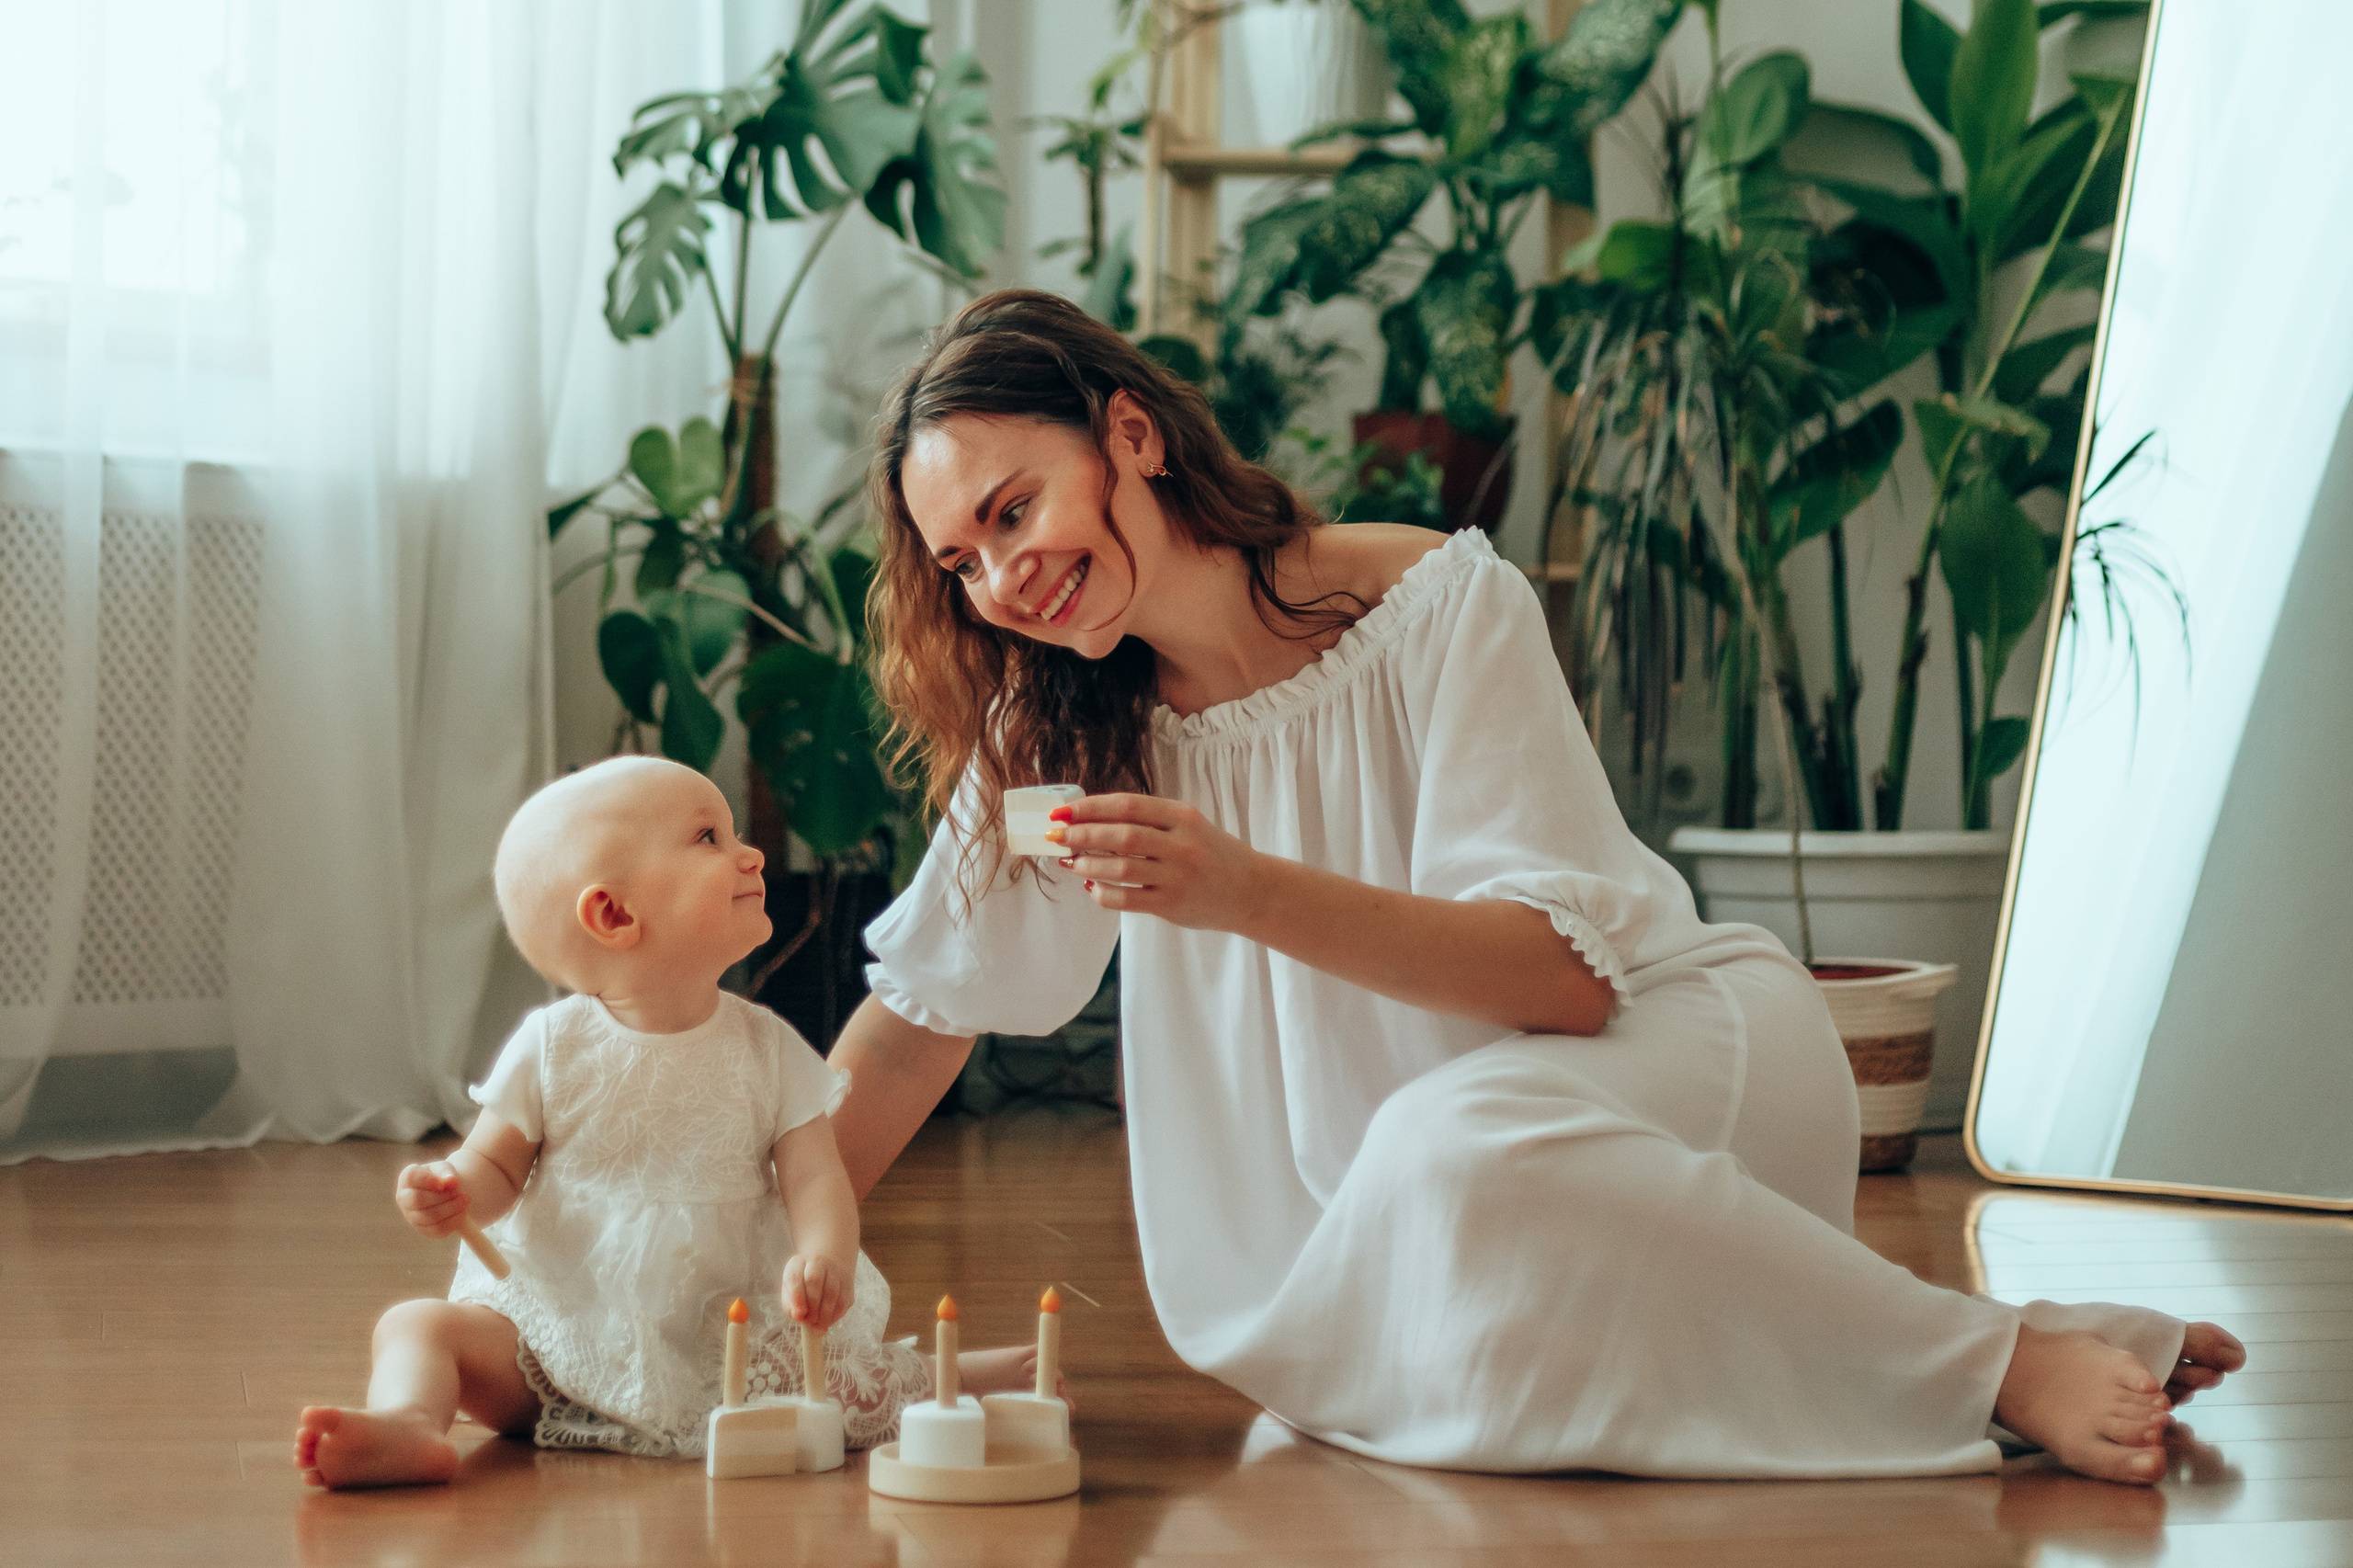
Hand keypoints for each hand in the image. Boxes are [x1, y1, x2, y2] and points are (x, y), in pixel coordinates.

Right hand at [395, 1161, 468, 1238]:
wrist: (447, 1192)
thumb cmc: (441, 1176)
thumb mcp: (445, 1168)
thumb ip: (446, 1172)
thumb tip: (451, 1181)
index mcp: (406, 1178)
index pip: (412, 1178)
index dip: (430, 1180)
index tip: (448, 1181)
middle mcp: (404, 1198)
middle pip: (418, 1200)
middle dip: (443, 1196)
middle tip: (460, 1192)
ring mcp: (411, 1216)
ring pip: (429, 1217)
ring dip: (451, 1208)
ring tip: (465, 1200)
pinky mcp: (423, 1229)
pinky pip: (438, 1229)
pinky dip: (454, 1220)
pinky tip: (463, 1211)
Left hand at [784, 1253, 854, 1330]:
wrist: (829, 1259)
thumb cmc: (804, 1278)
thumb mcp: (791, 1286)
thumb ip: (790, 1303)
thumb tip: (798, 1317)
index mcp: (799, 1263)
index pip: (796, 1277)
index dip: (797, 1297)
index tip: (799, 1314)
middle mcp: (819, 1262)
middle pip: (815, 1282)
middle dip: (812, 1307)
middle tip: (809, 1322)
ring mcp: (836, 1271)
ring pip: (832, 1293)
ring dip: (825, 1314)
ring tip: (818, 1326)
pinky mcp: (848, 1283)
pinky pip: (844, 1301)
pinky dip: (836, 1315)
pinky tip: (828, 1321)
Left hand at [1048, 793, 1268, 931]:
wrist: (1252, 891)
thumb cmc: (1214, 854)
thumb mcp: (1189, 825)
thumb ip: (1150, 821)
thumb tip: (1092, 819)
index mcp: (1183, 816)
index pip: (1128, 805)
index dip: (1089, 807)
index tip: (1062, 811)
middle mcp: (1181, 844)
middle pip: (1121, 835)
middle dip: (1081, 833)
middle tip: (1056, 835)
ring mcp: (1177, 877)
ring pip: (1120, 867)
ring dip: (1087, 863)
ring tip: (1070, 860)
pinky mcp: (1172, 906)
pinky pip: (1126, 899)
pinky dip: (1102, 892)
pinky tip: (1091, 885)